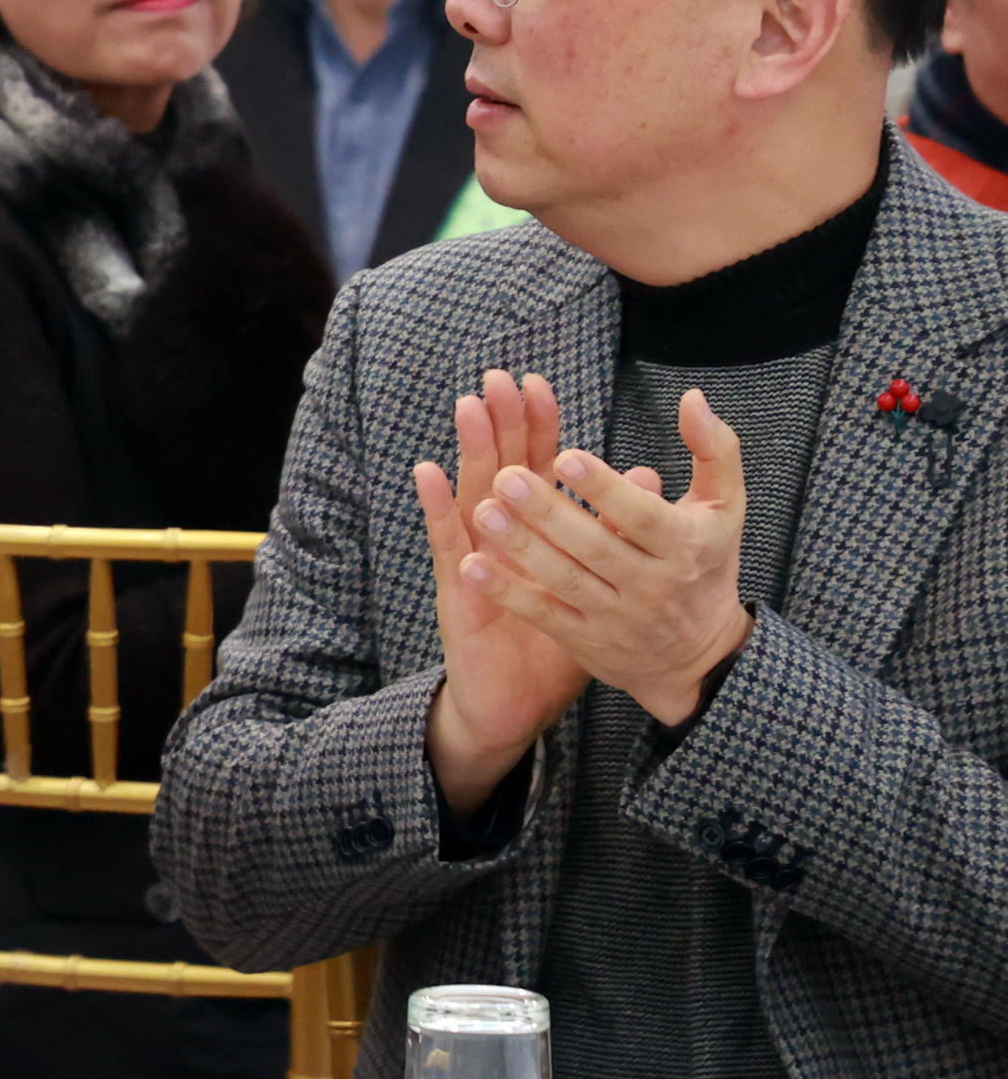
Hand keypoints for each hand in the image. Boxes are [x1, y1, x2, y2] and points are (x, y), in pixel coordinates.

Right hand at [414, 371, 591, 814]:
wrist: (515, 701)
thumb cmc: (555, 642)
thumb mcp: (599, 584)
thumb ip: (621, 531)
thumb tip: (650, 479)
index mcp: (535, 532)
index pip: (536, 465)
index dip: (539, 425)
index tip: (541, 383)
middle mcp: (499, 537)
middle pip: (500, 466)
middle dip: (502, 422)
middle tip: (500, 377)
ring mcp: (475, 559)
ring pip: (471, 493)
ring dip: (468, 449)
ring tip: (468, 406)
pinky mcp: (458, 589)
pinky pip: (445, 544)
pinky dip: (436, 507)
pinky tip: (428, 473)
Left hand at [461, 387, 752, 726]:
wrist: (699, 655)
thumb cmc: (705, 562)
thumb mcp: (725, 508)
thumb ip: (714, 450)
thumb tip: (692, 398)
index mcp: (685, 546)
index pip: (643, 516)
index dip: (604, 489)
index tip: (564, 455)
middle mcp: (652, 585)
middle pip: (595, 546)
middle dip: (548, 512)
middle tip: (505, 477)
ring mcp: (616, 616)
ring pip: (564, 579)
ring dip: (521, 547)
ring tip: (483, 511)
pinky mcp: (586, 641)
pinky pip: (544, 616)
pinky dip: (508, 592)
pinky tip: (471, 565)